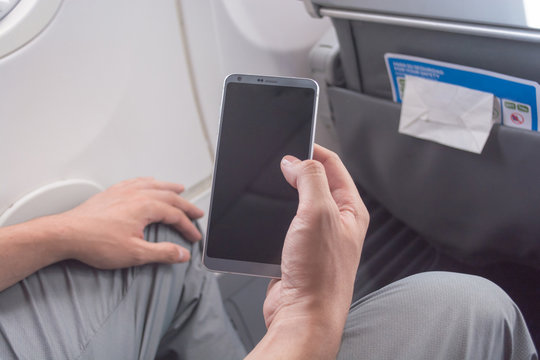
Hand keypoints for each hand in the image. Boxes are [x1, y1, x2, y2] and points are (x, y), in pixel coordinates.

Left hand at [58, 177, 203, 268]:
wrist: (66, 234)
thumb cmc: (96, 242)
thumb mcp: (135, 254)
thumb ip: (162, 253)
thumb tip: (182, 254)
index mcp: (145, 206)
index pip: (175, 216)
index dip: (188, 227)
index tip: (194, 237)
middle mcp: (137, 194)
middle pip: (169, 197)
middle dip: (185, 205)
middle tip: (196, 213)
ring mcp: (123, 191)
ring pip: (153, 185)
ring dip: (169, 187)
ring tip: (179, 188)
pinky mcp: (111, 193)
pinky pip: (135, 181)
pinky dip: (147, 181)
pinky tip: (148, 182)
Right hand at [254, 145, 368, 357]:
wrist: (302, 314)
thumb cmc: (319, 274)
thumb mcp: (317, 213)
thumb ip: (309, 179)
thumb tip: (295, 161)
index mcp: (351, 209)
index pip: (333, 166)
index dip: (313, 150)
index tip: (293, 141)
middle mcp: (336, 221)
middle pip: (314, 182)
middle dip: (294, 171)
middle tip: (277, 165)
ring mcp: (315, 236)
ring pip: (295, 202)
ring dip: (281, 195)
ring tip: (269, 189)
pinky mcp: (296, 249)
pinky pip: (283, 223)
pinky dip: (272, 216)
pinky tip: (264, 217)